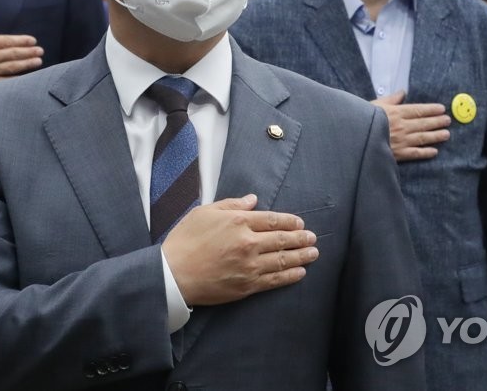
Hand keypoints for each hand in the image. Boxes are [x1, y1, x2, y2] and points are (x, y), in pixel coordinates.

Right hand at [0, 16, 43, 95]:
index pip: (8, 41)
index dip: (22, 40)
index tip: (33, 40)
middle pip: (14, 54)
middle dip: (29, 52)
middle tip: (40, 51)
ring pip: (12, 68)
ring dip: (27, 64)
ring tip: (38, 62)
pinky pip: (4, 83)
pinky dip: (16, 81)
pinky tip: (25, 80)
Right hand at [162, 194, 318, 305]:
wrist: (173, 274)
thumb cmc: (185, 240)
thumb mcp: (204, 212)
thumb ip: (231, 205)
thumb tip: (253, 199)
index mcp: (238, 222)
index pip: (272, 220)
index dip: (290, 221)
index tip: (300, 223)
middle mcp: (248, 243)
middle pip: (281, 239)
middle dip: (300, 238)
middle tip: (312, 238)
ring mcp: (249, 266)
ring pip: (282, 260)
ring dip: (301, 256)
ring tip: (313, 254)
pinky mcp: (246, 286)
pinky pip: (274, 280)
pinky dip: (289, 276)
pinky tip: (300, 272)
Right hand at [370, 91, 449, 160]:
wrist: (354, 138)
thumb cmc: (362, 119)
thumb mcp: (375, 105)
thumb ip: (391, 99)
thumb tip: (402, 92)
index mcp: (396, 113)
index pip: (418, 110)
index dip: (431, 109)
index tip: (441, 109)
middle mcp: (401, 126)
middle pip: (423, 123)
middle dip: (437, 121)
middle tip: (448, 120)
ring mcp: (401, 141)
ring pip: (423, 137)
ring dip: (436, 136)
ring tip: (446, 134)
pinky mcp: (398, 154)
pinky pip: (415, 153)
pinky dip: (425, 152)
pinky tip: (434, 151)